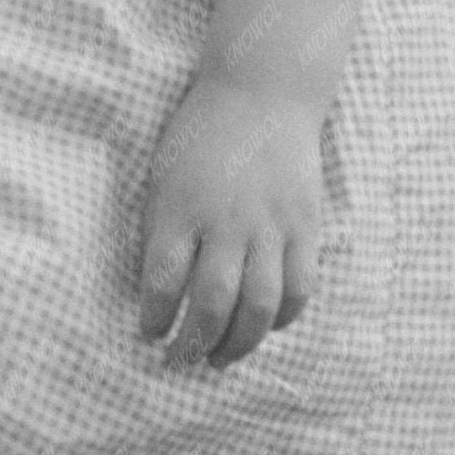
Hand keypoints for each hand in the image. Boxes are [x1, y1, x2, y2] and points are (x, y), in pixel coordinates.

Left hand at [138, 75, 327, 366]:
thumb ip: (163, 231)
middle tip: (181, 361)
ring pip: (260, 306)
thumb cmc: (200, 136)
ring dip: (239, 343)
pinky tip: (266, 326)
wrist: (261, 93)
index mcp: (181, 208)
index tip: (149, 334)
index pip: (162, 281)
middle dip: (193, 344)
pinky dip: (283, 318)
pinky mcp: (305, 227)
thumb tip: (158, 291)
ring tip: (220, 358)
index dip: (154, 319)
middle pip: (212, 303)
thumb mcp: (164, 176)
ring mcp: (271, 225)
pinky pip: (299, 288)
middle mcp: (227, 222)